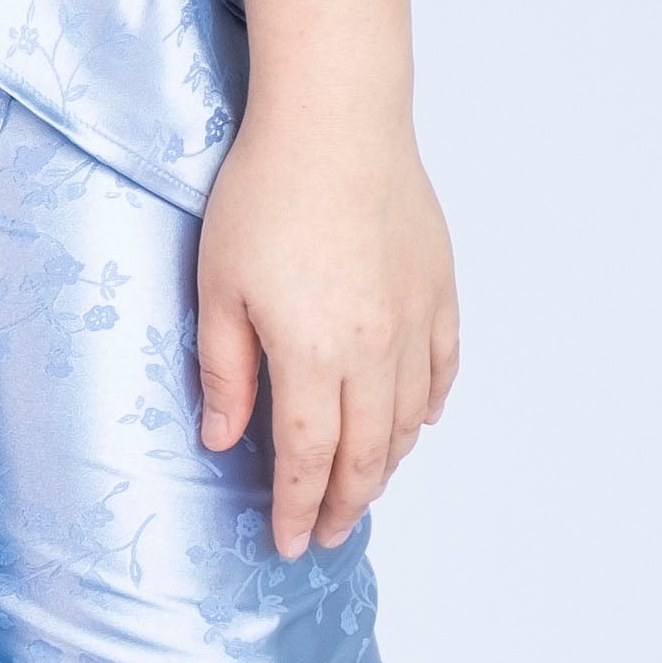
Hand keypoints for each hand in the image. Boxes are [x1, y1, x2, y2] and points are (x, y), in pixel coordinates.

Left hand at [194, 93, 458, 554]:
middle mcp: (375, 349)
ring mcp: (414, 320)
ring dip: (386, 464)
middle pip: (366, 452)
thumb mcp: (219, 287)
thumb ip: (226, 372)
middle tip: (329, 534)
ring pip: (408, 419)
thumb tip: (225, 440)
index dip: (300, 508)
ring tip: (364, 489)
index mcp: (314, 355)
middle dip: (346, 504)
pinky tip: (415, 423)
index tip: (290, 542)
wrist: (337, 119)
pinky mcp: (438, 288)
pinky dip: (428, 406)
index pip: (310, 457)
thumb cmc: (266, 193)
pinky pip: (442, 368)